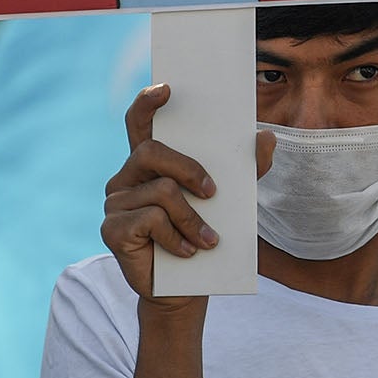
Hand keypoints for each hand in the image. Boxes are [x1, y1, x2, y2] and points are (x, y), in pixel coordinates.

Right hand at [103, 84, 276, 306]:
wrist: (184, 290)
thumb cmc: (201, 237)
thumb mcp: (232, 201)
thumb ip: (248, 168)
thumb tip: (266, 137)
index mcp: (150, 163)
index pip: (140, 122)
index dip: (148, 102)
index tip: (168, 88)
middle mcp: (127, 177)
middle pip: (152, 151)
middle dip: (188, 168)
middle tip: (213, 192)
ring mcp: (116, 203)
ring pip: (160, 191)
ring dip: (191, 217)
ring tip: (207, 240)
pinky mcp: (112, 229)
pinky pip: (149, 220)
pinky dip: (176, 237)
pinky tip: (186, 252)